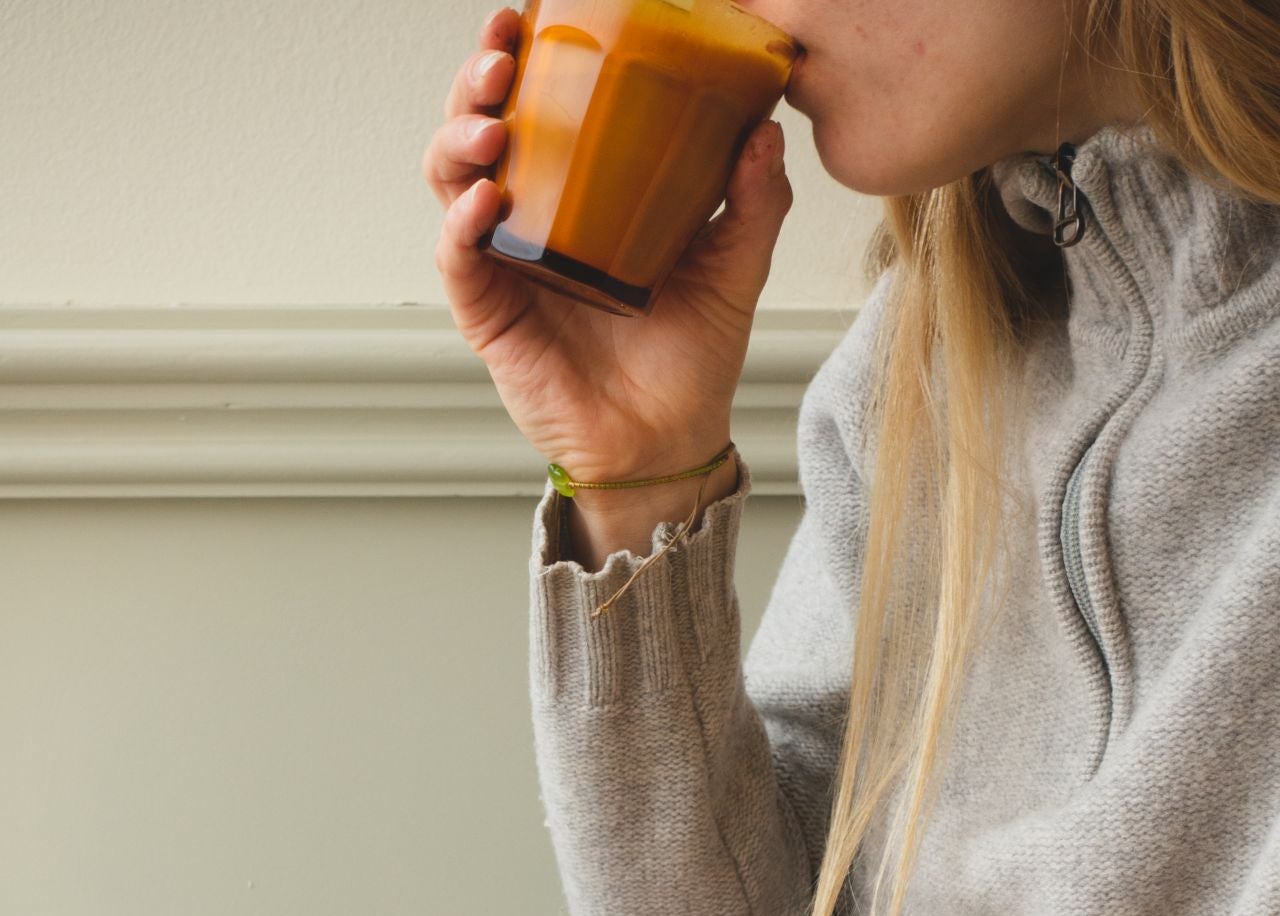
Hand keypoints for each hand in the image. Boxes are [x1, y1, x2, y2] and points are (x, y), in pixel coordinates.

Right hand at [424, 8, 793, 481]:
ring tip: (492, 127)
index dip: (523, 58)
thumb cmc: (691, 359)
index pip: (538, 110)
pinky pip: (457, 259)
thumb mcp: (734, 267)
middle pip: (478, 130)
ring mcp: (504, 266)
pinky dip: (462, 225)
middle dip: (477, 84)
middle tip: (504, 58)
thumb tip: (766, 127)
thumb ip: (751, 200)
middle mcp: (532, 221)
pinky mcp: (489, 315)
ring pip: (450, 182)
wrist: (668, 442)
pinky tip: (487, 203)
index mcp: (580, 195)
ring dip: (459, 140)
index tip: (530, 17)